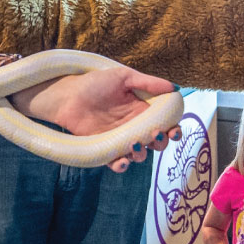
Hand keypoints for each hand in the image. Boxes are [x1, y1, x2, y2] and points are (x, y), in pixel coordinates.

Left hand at [38, 66, 180, 171]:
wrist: (67, 96)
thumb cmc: (95, 83)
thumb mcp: (123, 77)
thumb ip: (148, 83)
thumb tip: (175, 88)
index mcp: (143, 110)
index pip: (165, 123)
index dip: (173, 129)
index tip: (174, 131)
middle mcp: (135, 127)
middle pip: (156, 142)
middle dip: (161, 142)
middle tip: (154, 135)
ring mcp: (120, 140)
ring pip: (139, 155)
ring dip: (142, 154)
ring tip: (134, 145)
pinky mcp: (105, 150)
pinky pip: (118, 162)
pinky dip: (122, 165)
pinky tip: (122, 161)